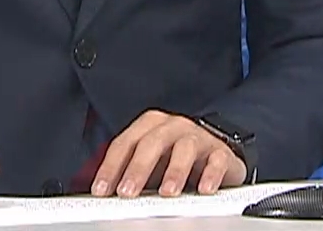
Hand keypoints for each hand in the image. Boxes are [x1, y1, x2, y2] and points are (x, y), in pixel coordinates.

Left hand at [90, 110, 246, 198]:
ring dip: (174, 171)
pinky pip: (217, 160)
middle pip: (152, 142)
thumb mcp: (149, 164)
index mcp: (150, 126)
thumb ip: (129, 174)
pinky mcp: (221, 152)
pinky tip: (204, 190)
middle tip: (127, 192)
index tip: (101, 190)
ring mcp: (198, 137)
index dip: (111, 167)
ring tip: (167, 193)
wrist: (214, 153)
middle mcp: (173, 127)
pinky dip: (211, 174)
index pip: (125, 143)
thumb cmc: (174, 159)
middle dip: (138, 168)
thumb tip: (105, 195)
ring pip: (185, 148)